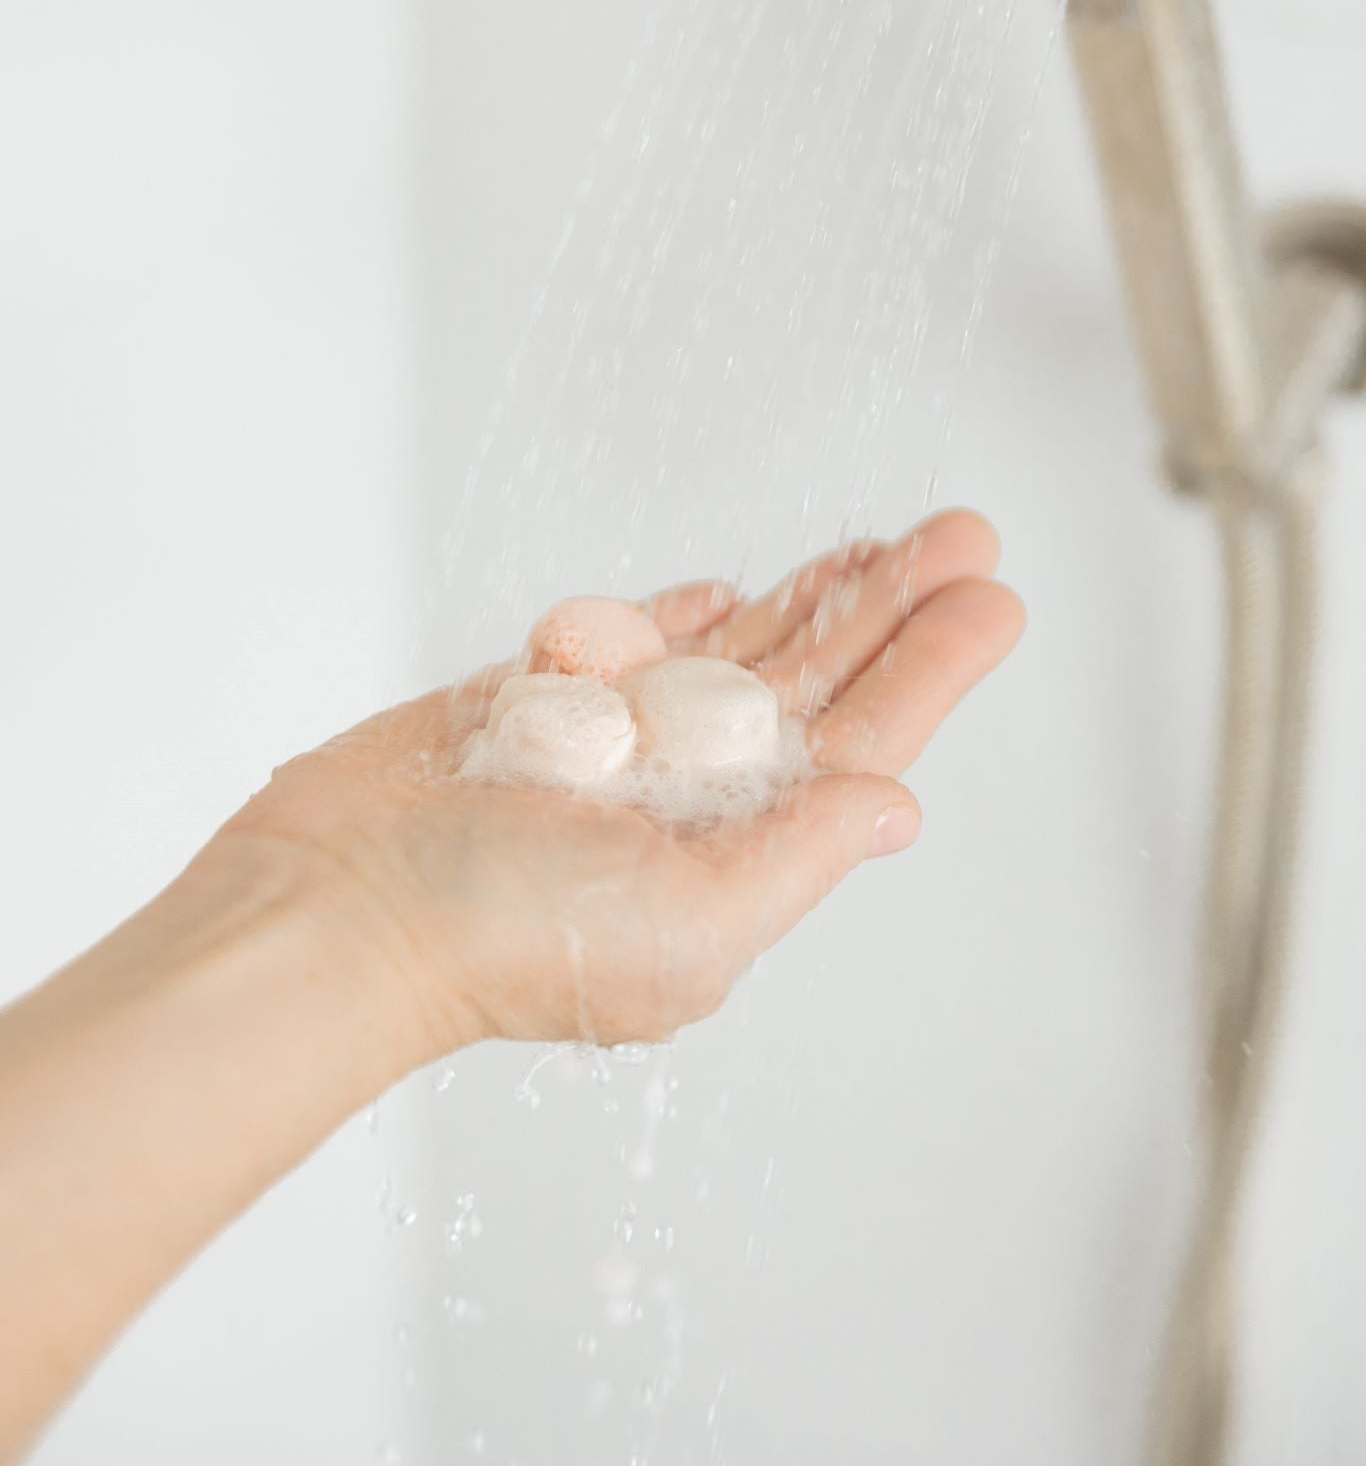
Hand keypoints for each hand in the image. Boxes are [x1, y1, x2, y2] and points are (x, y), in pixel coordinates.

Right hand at [220, 511, 1021, 1068]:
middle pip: (815, 680)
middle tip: (965, 534)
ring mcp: (611, 741)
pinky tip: (734, 588)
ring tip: (882, 540)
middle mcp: (687, 794)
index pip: (860, 743)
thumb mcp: (686, 922)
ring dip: (810, 592)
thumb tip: (900, 807)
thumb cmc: (502, 938)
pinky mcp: (534, 697)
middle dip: (892, 606)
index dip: (930, 667)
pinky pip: (629, 641)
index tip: (991, 598)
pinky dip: (680, 612)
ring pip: (735, 650)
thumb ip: (796, 855)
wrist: (337, 903)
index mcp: (735, 850)